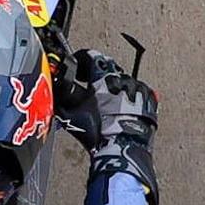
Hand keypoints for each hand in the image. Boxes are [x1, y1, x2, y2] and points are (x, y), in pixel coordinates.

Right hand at [74, 49, 159, 204]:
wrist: (124, 148)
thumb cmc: (100, 132)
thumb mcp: (72, 115)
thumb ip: (63, 98)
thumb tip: (54, 89)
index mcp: (103, 77)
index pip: (91, 56)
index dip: (81, 59)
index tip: (77, 65)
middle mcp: (123, 78)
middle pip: (108, 67)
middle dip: (97, 74)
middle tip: (89, 84)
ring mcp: (138, 88)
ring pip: (123, 79)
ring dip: (114, 85)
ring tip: (106, 100)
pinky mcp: (150, 100)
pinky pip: (137, 91)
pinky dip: (129, 95)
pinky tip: (122, 107)